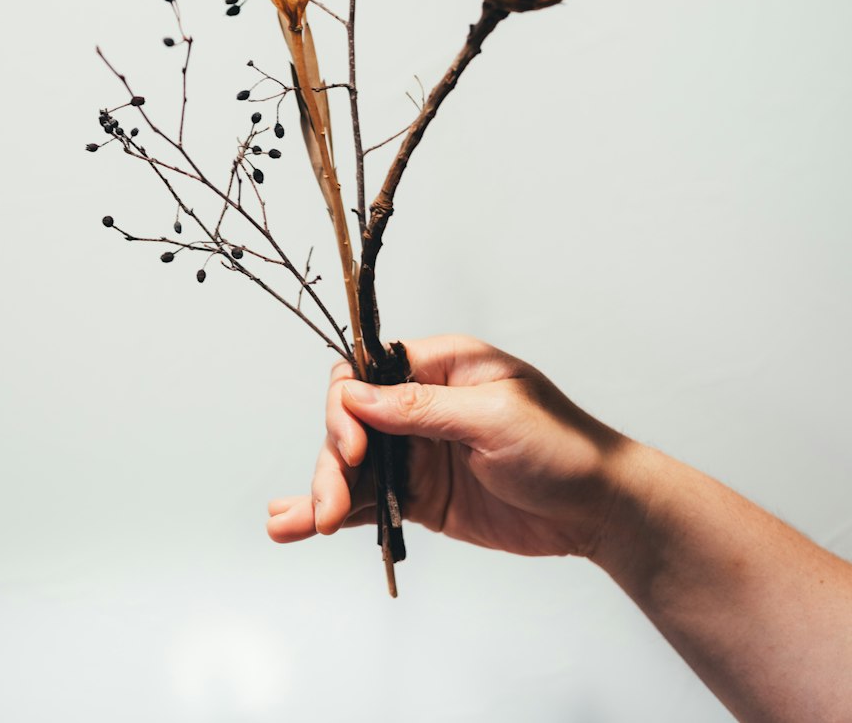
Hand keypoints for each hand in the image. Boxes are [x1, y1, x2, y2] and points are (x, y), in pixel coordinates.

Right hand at [266, 334, 629, 558]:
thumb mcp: (493, 418)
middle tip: (330, 506)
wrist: (600, 510)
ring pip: (352, 466)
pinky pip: (370, 500)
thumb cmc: (563, 447)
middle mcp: (421, 404)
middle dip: (332, 462)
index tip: (352, 448)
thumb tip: (355, 395)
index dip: (347, 406)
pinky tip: (296, 524)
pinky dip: (335, 511)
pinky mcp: (421, 496)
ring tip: (292, 525)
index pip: (368, 371)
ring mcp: (418, 451)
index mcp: (442, 365)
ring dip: (320, 490)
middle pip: (351, 423)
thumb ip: (420, 408)